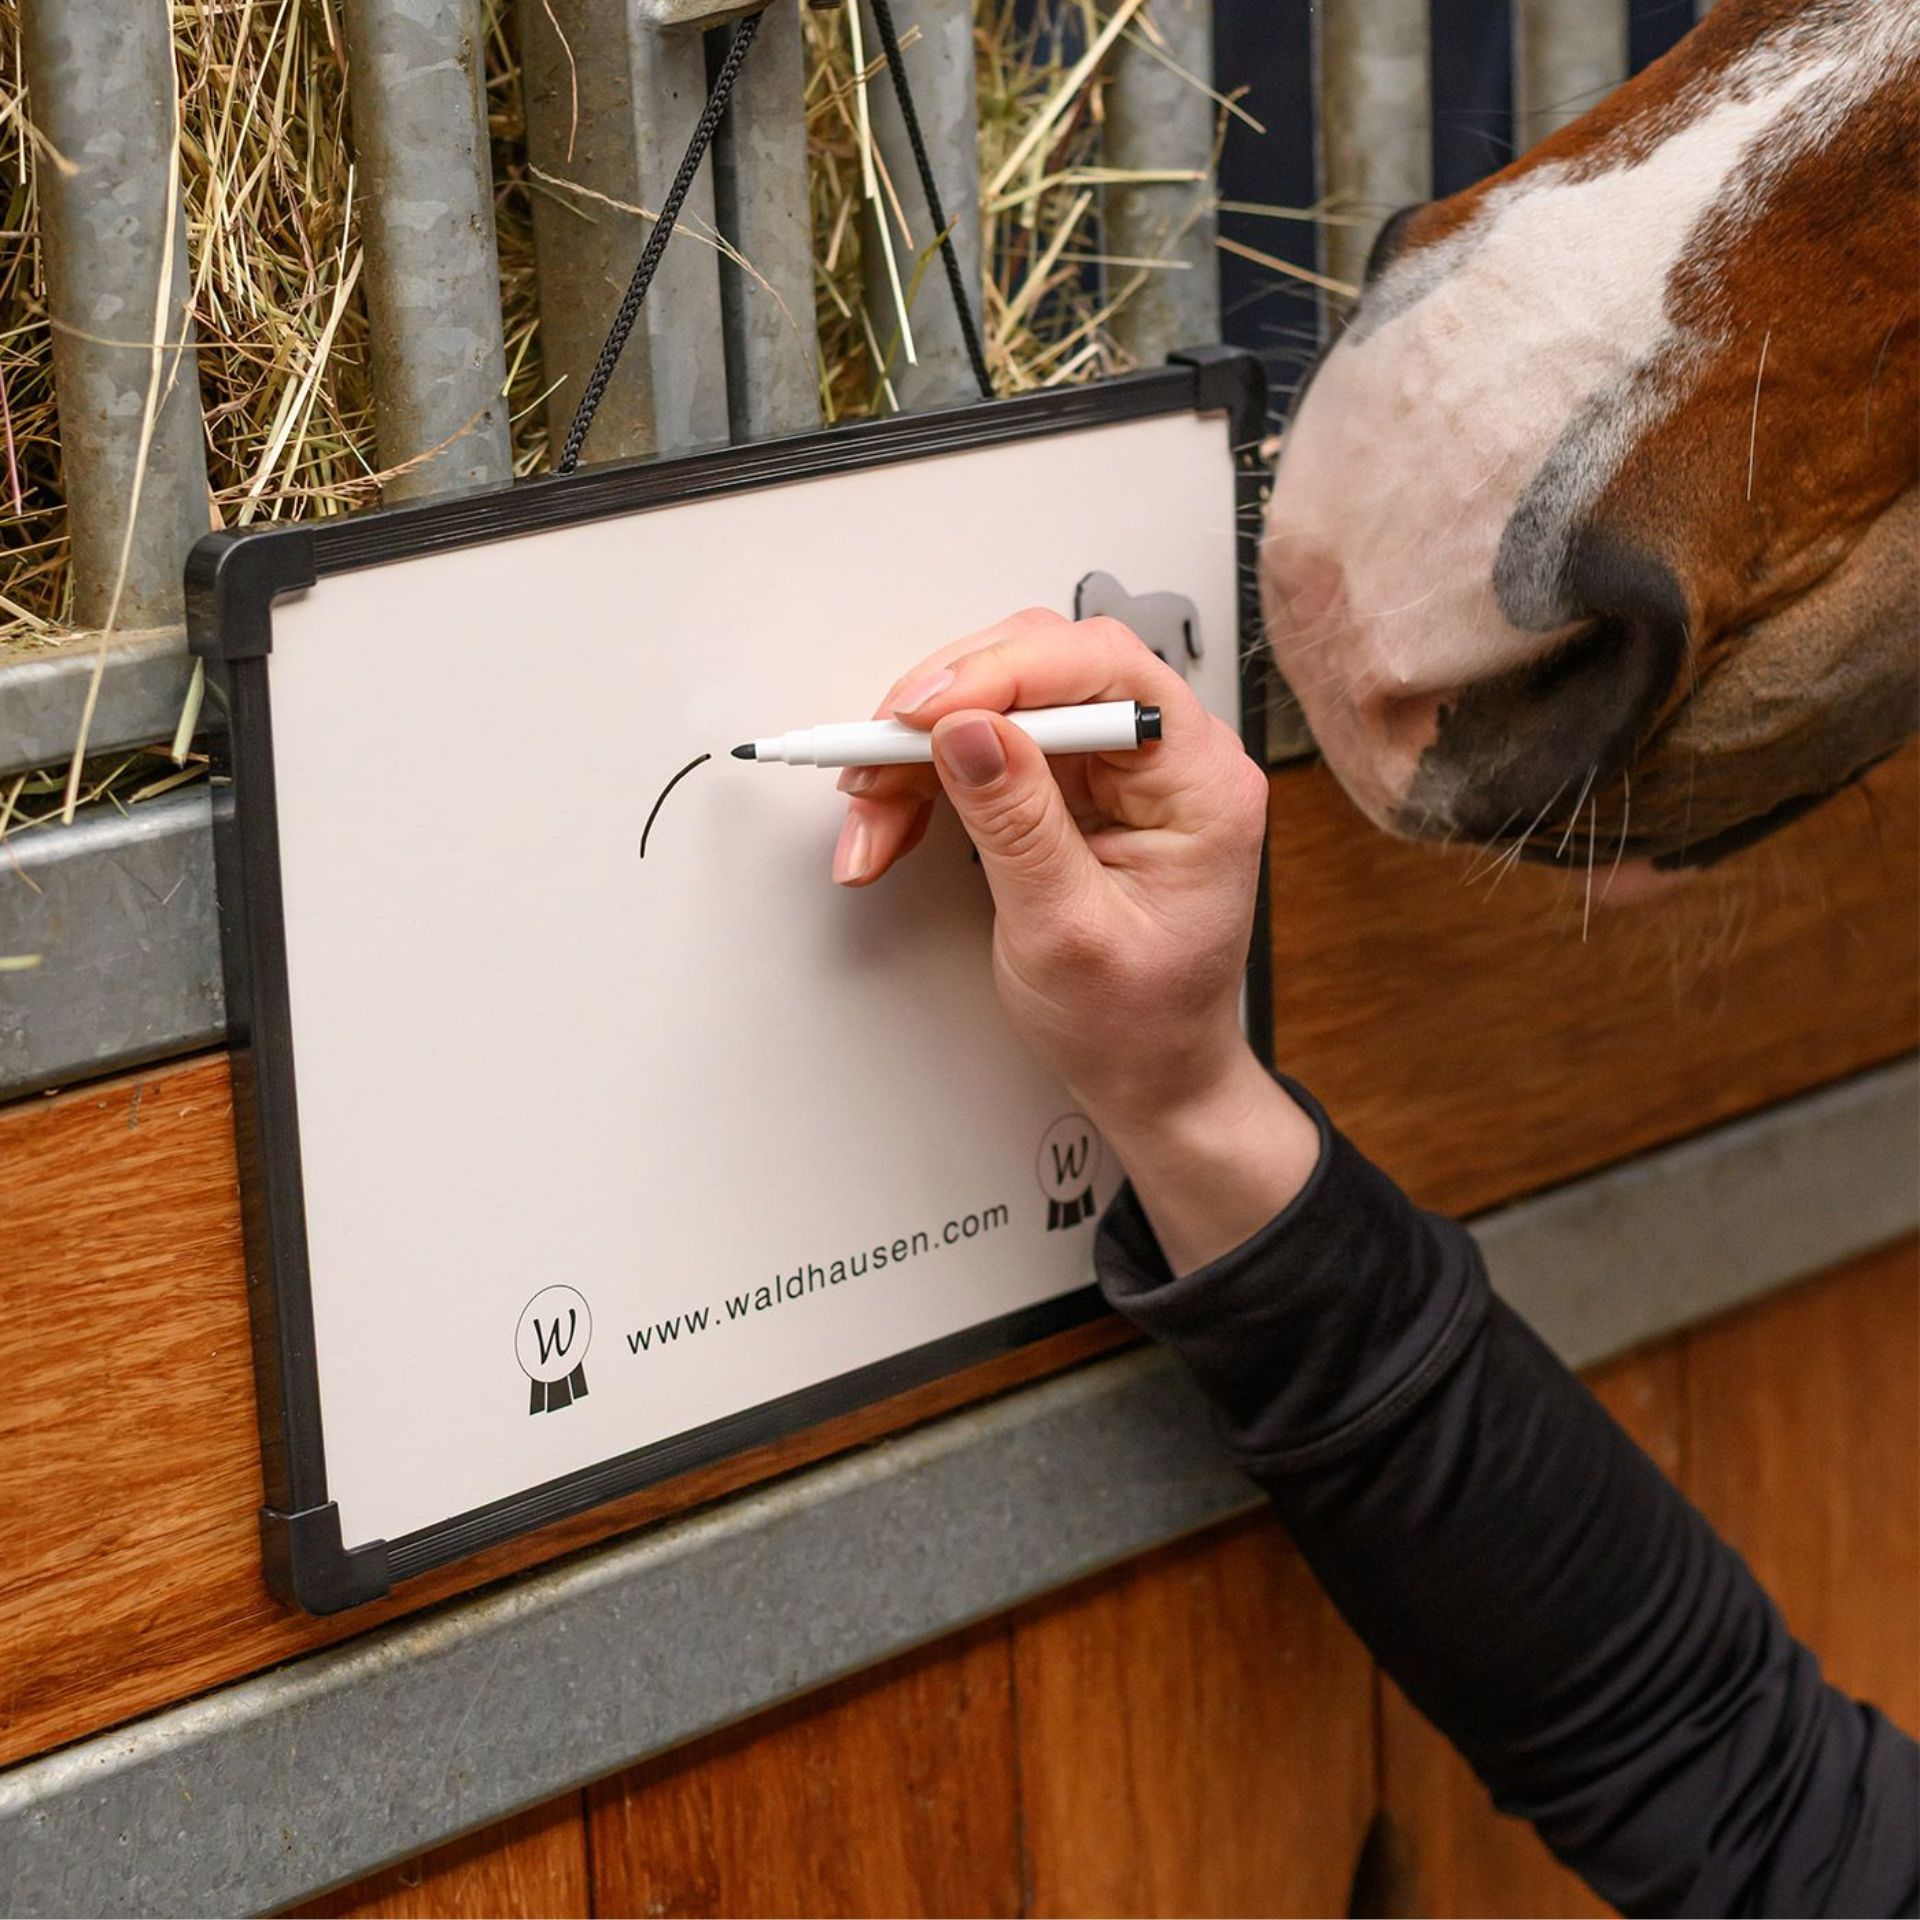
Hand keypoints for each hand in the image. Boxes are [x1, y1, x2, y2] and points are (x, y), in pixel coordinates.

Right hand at [835, 609, 1320, 1266]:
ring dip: (917, 755)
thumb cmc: (1138, 1025)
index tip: (924, 711)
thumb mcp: (1067, 933)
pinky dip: (924, 781)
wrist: (1149, 1078)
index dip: (1005, 672)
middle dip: (943, 713)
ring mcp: (1116, 770)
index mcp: (1200, 781)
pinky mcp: (1072, 789)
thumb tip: (970, 729)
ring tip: (869, 818)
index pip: (1106, 668)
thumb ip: (1018, 826)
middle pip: (1042, 670)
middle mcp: (1165, 757)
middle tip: (873, 760)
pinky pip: (985, 750)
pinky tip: (888, 824)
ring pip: (998, 707)